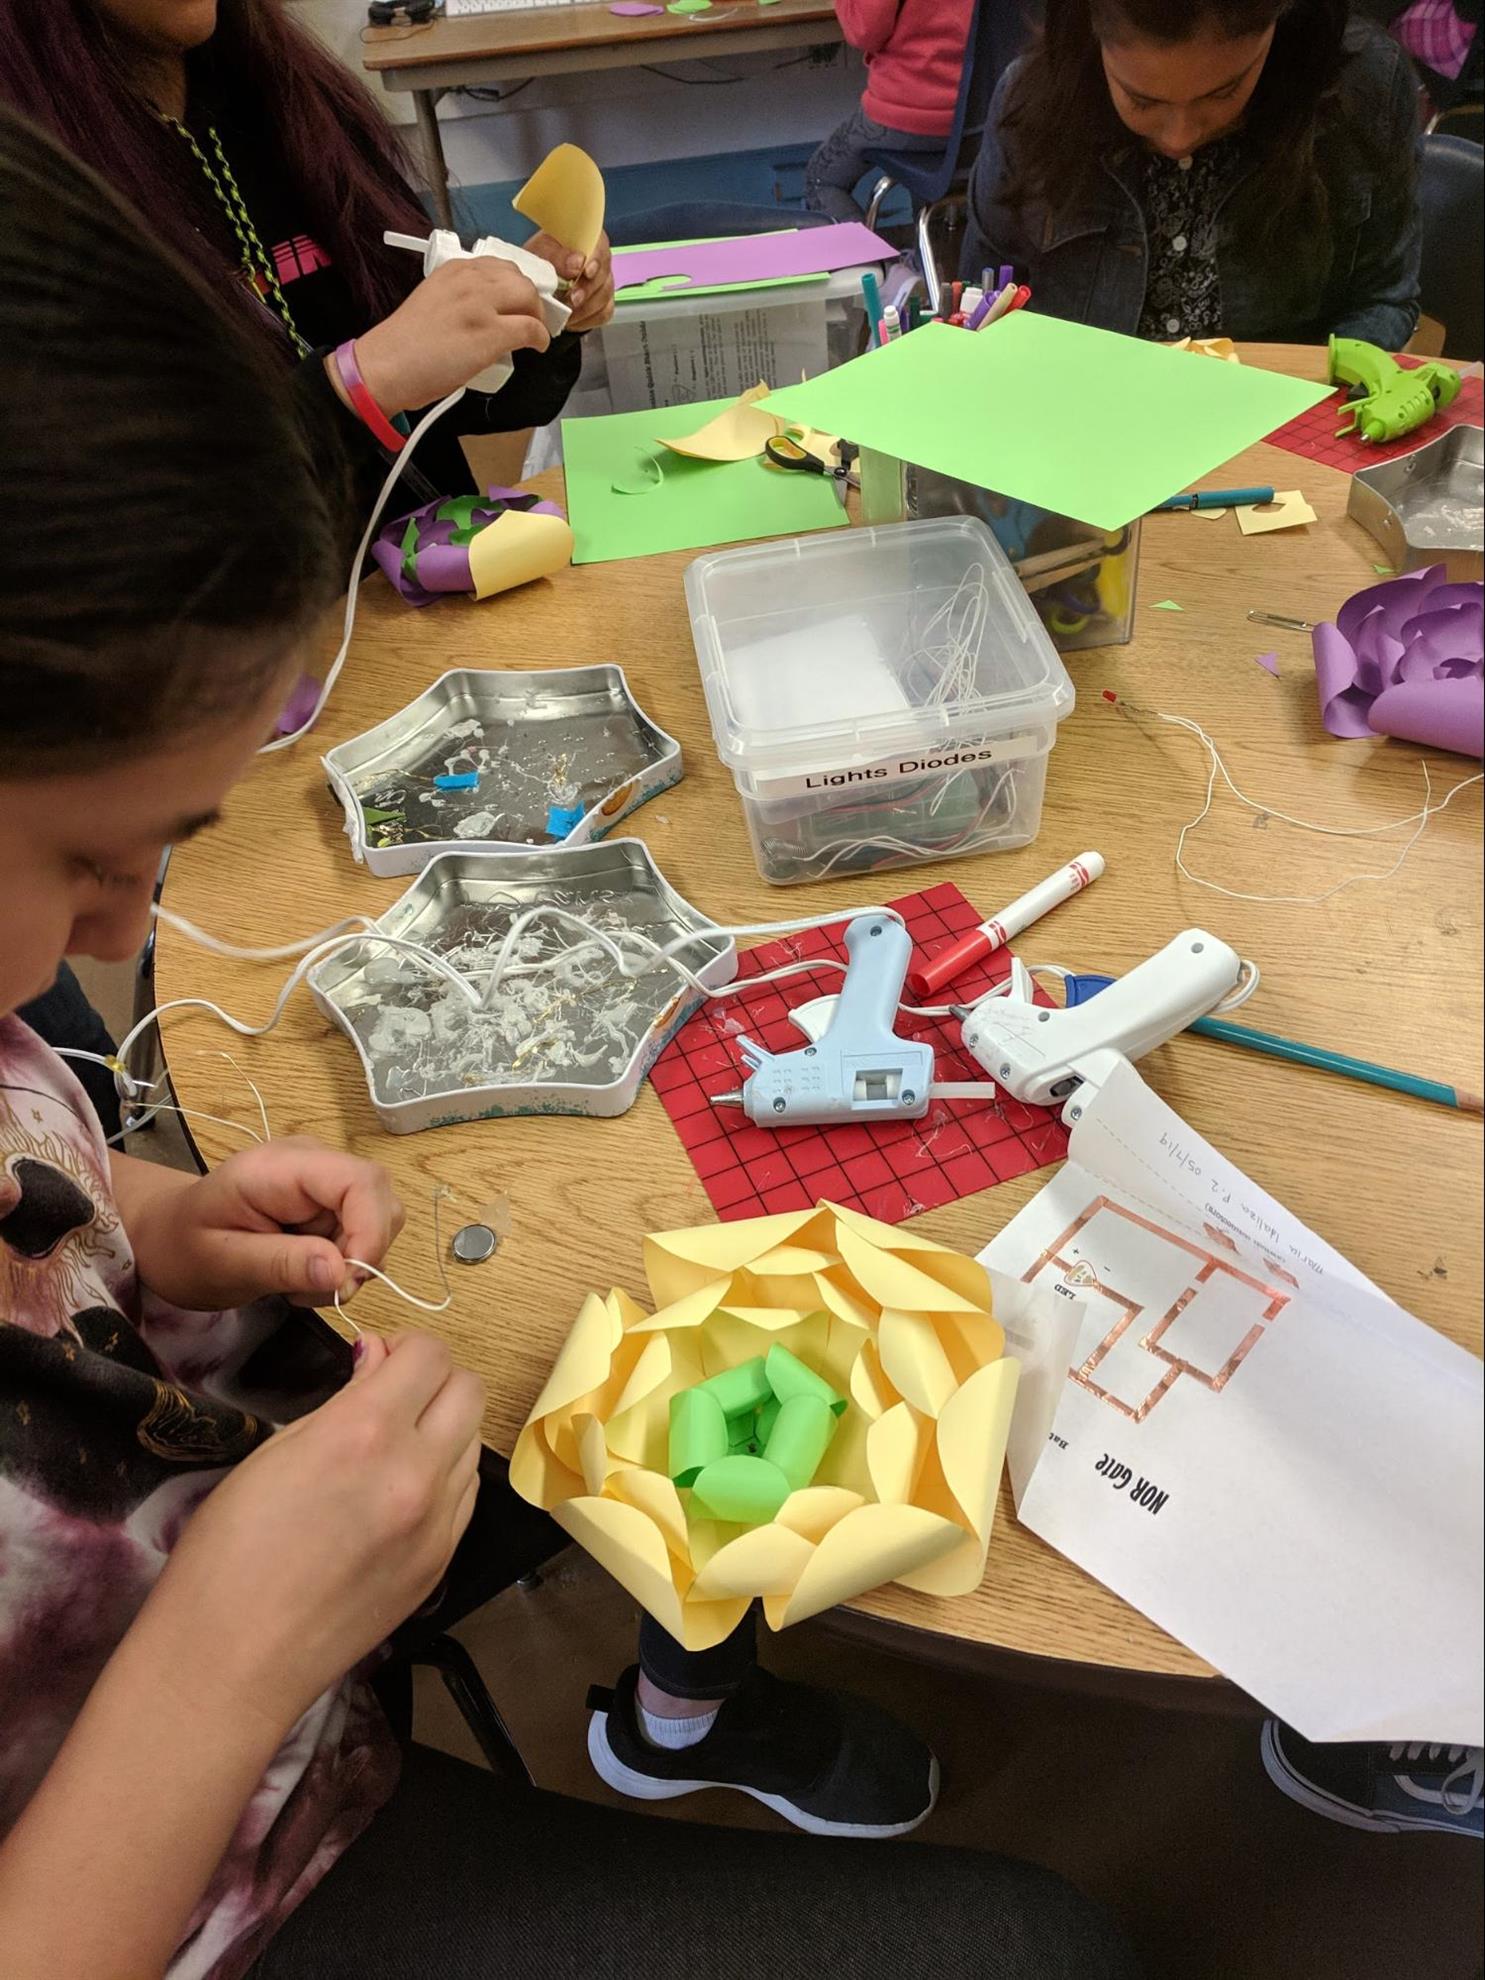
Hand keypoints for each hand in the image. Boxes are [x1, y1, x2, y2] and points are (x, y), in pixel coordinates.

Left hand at [125, 1137, 403, 1309]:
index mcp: (281, 1167)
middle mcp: (313, 1163)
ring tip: (299, 1285)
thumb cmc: (183, 1248)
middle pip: (379, 1200)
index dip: (371, 1231)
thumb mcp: (223, 1263)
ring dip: (351, 1265)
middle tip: (317, 1290)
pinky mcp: (328, 1203)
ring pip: (377, 1221)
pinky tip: (302, 1275)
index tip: (348, 1281)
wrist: (167, 1237)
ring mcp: (323, 1182)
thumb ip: (282, 1264)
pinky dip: (342, 1266)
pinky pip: (360, 1235)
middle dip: (363, 1253)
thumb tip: (343, 1273)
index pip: (360, 1181)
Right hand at [147, 1332, 482, 1731]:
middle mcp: (417, 1473)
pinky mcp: (442, 1563)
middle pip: (469, 1390)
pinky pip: (466, 1493)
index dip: (404, 1347)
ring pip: (474, 1442)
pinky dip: (445, 1475)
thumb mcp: (275, 1453)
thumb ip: (343, 1400)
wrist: (233, 1661)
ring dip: (443, 1428)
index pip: (430, 1354)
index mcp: (365, 1433)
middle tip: (392, 1393)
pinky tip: (400, 1489)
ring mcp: (438, 1524)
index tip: (378, 1359)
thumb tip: (378, 1360)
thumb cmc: (228, 1555)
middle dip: (435, 1379)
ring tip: (392, 1445)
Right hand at [346, 258, 552, 414]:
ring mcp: (480, 305)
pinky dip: (540, 338)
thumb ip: (459, 297)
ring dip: (537, 316)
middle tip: (529, 318)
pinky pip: (530, 328)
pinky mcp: (489, 334)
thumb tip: (486, 311)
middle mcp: (469, 280)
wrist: (386, 365)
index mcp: (453, 269)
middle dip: (531, 299)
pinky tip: (536, 347)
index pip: (498, 266)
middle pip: (519, 278)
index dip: (514, 285)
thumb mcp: (433, 300)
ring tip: (532, 332)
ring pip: (528, 298)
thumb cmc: (406, 344)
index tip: (517, 302)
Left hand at [526, 228, 614, 332]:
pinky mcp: (603, 304)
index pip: (600, 244)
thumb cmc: (540, 261)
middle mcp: (599, 260)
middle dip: (588, 289)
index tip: (586, 272)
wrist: (537, 283)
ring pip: (604, 296)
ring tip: (567, 313)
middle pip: (604, 274)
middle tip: (572, 299)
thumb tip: (577, 263)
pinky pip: (603, 313)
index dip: (596, 259)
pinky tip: (573, 320)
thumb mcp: (541, 252)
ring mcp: (603, 282)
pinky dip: (587, 319)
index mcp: (587, 238)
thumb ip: (557, 255)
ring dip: (586, 307)